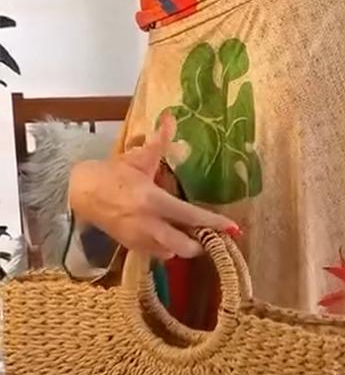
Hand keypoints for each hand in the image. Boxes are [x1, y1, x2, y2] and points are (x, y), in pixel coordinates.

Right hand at [68, 115, 239, 260]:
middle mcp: (148, 224)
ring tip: (185, 234)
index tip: (233, 228)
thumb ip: (158, 142)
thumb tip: (170, 118)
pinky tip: (166, 236)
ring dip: (182, 246)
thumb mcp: (138, 159)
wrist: (80, 193)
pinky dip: (166, 248)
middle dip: (199, 244)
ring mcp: (140, 239)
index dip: (213, 223)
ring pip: (172, 253)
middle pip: (185, 247)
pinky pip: (158, 255)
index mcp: (152, 200)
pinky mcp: (132, 248)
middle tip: (205, 234)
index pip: (190, 216)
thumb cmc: (112, 175)